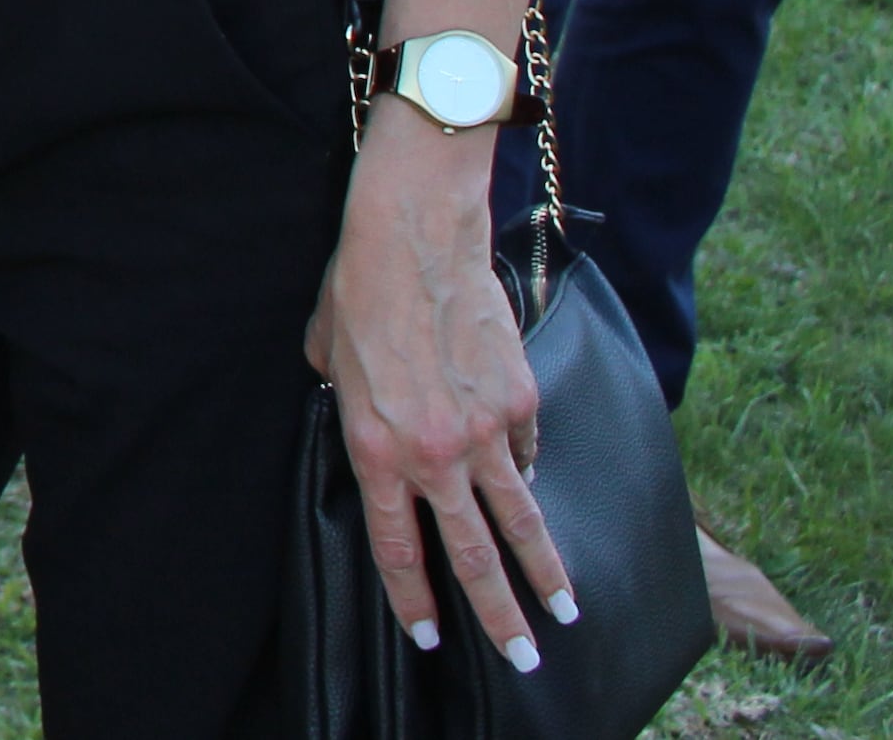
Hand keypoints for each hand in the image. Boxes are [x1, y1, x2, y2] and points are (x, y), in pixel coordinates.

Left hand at [307, 108, 573, 671]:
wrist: (417, 235)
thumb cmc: (359, 288)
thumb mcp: (329, 356)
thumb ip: (346, 403)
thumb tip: (367, 418)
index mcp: (377, 449)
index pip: (396, 545)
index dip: (411, 596)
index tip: (427, 635)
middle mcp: (436, 454)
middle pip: (473, 555)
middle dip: (497, 615)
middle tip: (521, 659)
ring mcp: (487, 431)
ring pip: (521, 519)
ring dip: (544, 572)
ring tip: (563, 611)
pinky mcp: (522, 400)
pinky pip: (528, 450)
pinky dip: (528, 470)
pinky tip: (532, 485)